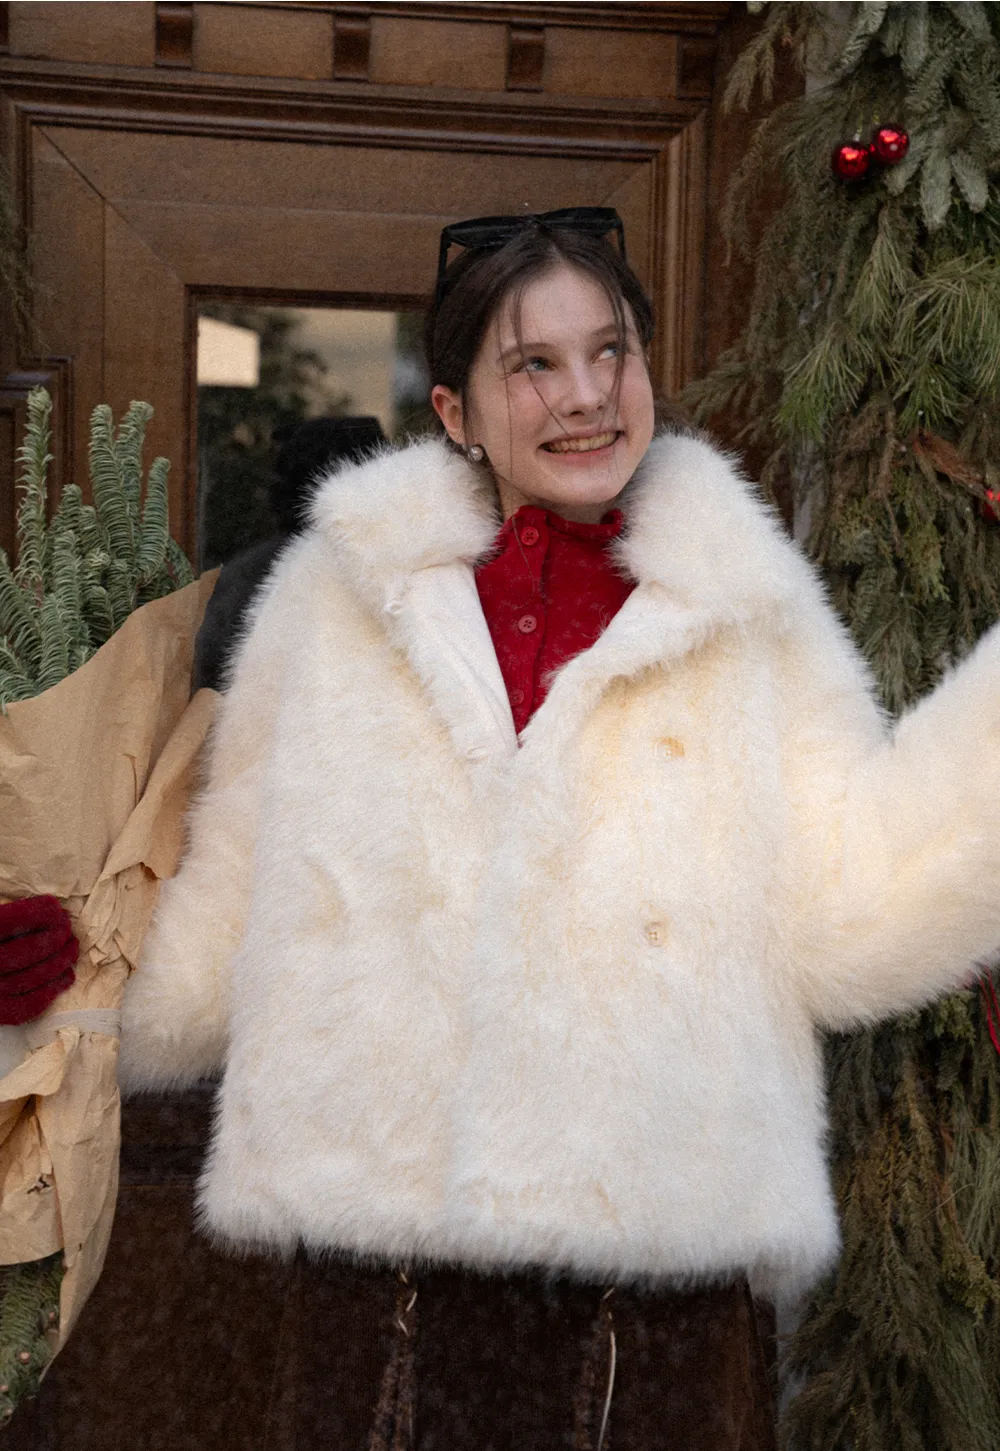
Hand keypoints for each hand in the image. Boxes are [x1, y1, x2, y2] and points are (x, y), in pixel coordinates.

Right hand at [0, 896, 78, 1025]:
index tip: (56, 907)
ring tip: (72, 949)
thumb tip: (48, 909)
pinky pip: (27, 1005)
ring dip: (61, 962)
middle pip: (30, 950)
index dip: (41, 912)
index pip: (12, 921)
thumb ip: (8, 918)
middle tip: (67, 928)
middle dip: (57, 936)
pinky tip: (65, 978)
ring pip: (33, 977)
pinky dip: (51, 991)